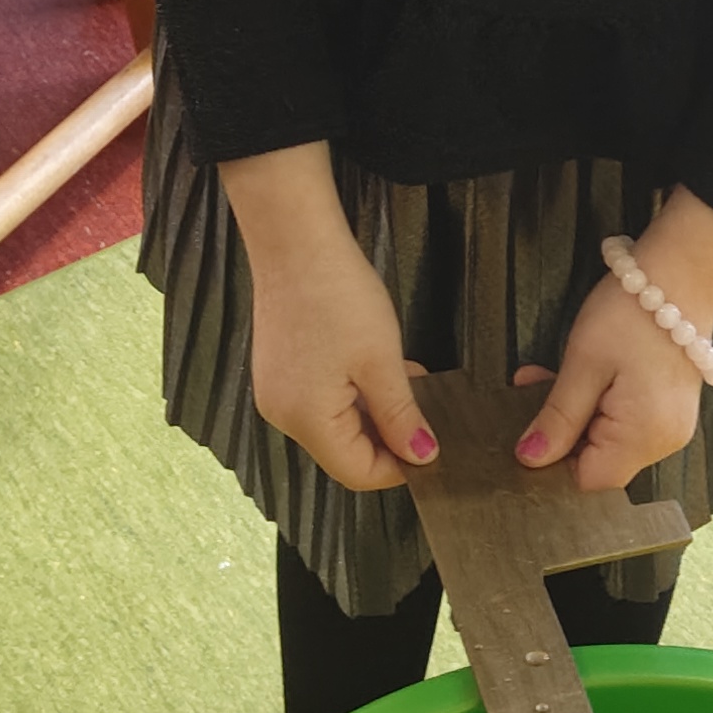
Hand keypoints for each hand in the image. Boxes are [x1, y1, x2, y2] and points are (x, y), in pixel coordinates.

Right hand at [220, 143, 435, 494]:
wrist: (294, 239)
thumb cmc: (337, 294)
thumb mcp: (381, 360)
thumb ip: (402, 416)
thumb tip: (421, 457)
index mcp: (306, 420)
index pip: (358, 473)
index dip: (400, 467)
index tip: (435, 448)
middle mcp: (283, 415)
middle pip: (345, 451)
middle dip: (389, 438)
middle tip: (428, 413)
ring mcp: (277, 392)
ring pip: (336, 424)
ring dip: (375, 413)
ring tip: (409, 383)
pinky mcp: (279, 371)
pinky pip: (322, 400)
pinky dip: (354, 393)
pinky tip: (379, 368)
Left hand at [515, 187, 712, 494]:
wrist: (683, 271)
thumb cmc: (633, 313)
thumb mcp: (583, 364)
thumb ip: (558, 418)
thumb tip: (530, 460)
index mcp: (645, 437)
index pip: (588, 480)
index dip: (553, 463)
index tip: (525, 433)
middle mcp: (665, 441)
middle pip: (599, 462)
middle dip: (560, 433)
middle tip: (529, 392)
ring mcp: (671, 424)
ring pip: (608, 440)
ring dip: (575, 414)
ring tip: (546, 377)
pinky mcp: (669, 406)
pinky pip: (625, 421)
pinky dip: (598, 405)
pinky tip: (577, 376)